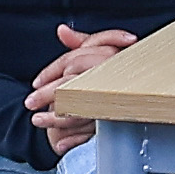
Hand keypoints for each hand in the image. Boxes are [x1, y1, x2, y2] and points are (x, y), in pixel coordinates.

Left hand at [22, 21, 136, 145]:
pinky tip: (59, 143)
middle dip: (48, 93)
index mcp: (110, 58)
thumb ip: (81, 43)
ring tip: (37, 120)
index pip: (75, 60)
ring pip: (80, 109)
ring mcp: (116, 102)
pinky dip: (74, 139)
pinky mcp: (118, 124)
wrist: (144, 99)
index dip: (52, 70)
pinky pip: (92, 133)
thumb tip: (62, 30)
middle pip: (74, 84)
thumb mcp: (100, 54)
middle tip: (30, 102)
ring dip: (55, 118)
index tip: (36, 82)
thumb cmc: (119, 75)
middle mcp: (114, 78)